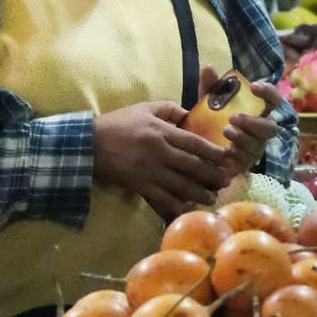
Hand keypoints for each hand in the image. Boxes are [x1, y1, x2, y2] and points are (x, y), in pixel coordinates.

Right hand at [94, 101, 231, 221]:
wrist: (89, 143)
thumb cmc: (118, 123)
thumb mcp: (144, 108)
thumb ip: (168, 108)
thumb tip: (189, 113)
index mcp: (161, 131)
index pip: (194, 143)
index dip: (213, 152)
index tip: (227, 159)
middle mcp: (159, 152)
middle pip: (192, 166)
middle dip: (212, 175)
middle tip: (226, 182)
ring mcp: (149, 171)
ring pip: (181, 185)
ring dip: (199, 193)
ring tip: (212, 198)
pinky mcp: (139, 185)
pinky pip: (162, 198)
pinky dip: (176, 205)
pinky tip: (187, 209)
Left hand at [200, 68, 284, 179]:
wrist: (198, 146)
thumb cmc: (210, 119)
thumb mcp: (208, 101)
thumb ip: (210, 86)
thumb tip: (208, 68)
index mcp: (257, 111)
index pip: (273, 100)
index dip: (268, 92)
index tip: (254, 86)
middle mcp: (260, 130)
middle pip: (270, 128)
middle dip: (254, 123)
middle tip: (233, 118)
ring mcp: (254, 148)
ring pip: (257, 145)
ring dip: (243, 138)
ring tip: (225, 131)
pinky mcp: (244, 164)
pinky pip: (246, 162)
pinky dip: (236, 155)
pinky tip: (224, 151)